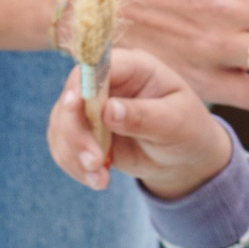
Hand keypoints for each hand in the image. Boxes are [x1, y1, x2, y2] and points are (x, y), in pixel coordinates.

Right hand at [45, 50, 232, 198]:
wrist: (184, 157)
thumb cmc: (187, 131)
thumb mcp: (175, 123)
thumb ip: (143, 116)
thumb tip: (108, 110)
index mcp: (132, 67)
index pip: (94, 67)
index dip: (80, 85)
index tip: (75, 106)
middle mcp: (106, 83)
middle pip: (70, 97)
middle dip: (75, 132)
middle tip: (94, 162)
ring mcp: (92, 107)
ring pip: (61, 124)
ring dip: (73, 154)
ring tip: (100, 179)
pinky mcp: (84, 131)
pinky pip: (63, 145)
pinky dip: (74, 165)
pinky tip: (97, 180)